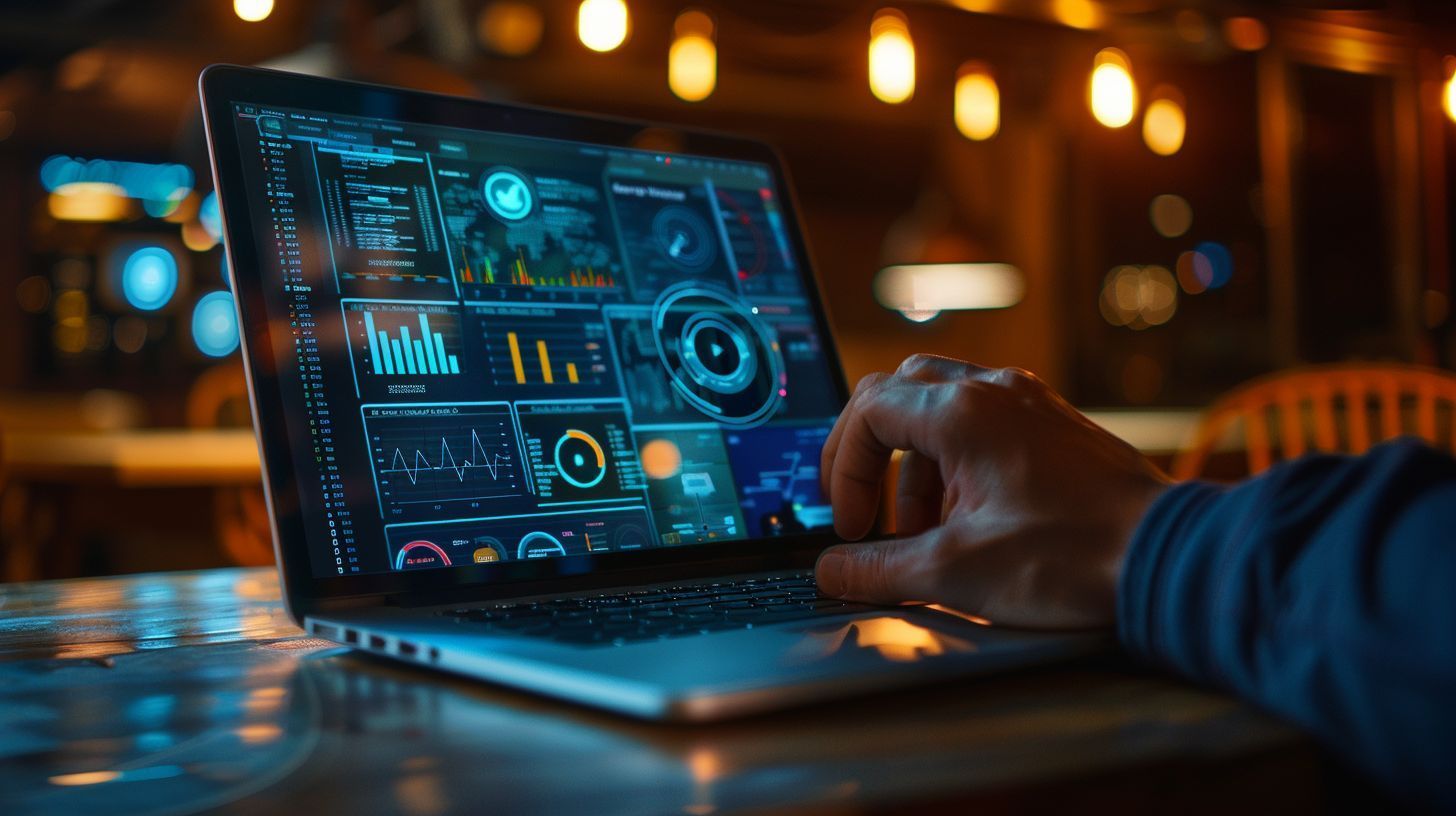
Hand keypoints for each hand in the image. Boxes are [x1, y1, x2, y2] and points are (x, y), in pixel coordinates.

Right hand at [816, 355, 1171, 628]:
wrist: (1167, 558)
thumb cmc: (1072, 555)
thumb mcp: (955, 572)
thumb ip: (879, 568)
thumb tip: (832, 571)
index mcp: (962, 412)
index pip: (868, 411)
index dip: (845, 469)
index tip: (850, 523)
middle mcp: (995, 392)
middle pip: (898, 394)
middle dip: (870, 455)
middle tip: (863, 509)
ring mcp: (1030, 404)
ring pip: (941, 409)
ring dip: (913, 468)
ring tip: (920, 531)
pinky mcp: (1054, 427)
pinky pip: (984, 425)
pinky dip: (955, 465)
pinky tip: (968, 520)